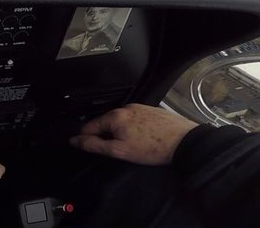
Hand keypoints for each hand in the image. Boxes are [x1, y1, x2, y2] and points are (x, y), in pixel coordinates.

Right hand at [69, 103, 197, 164]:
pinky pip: (135, 119)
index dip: (88, 140)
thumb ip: (95, 145)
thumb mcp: (120, 151)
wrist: (185, 141)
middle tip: (118, 151)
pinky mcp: (152, 110)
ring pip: (121, 121)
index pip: (89, 126)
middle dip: (106, 136)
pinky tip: (143, 138)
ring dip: (120, 131)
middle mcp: (125, 108)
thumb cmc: (152, 148)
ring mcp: (139, 107)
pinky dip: (133, 128)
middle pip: (105, 123)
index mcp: (114, 116)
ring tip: (132, 146)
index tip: (95, 150)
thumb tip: (74, 140)